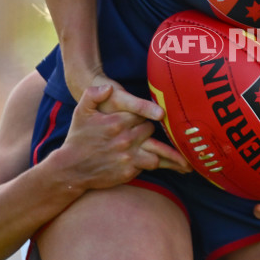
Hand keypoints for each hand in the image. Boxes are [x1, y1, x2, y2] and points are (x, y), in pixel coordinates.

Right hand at [57, 85, 190, 190]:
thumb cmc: (78, 138)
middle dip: (156, 131)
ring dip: (172, 154)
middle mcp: (126, 139)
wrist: (70, 168)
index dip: (149, 114)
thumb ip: (93, 94)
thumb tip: (107, 88)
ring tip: (189, 160)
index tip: (157, 115)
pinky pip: (149, 165)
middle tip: (174, 132)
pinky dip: (159, 164)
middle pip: (151, 131)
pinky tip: (176, 167)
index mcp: (118, 122)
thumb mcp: (82, 112)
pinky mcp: (129, 171)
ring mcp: (129, 156)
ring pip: (157, 152)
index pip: (143, 114)